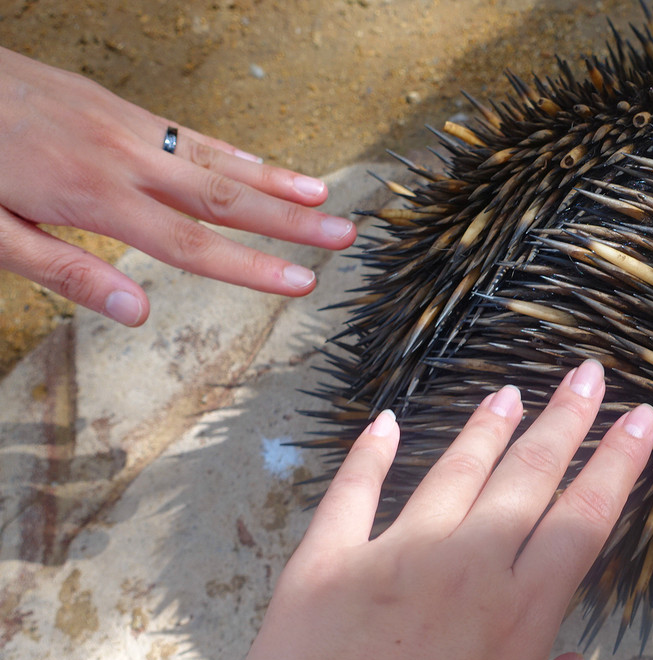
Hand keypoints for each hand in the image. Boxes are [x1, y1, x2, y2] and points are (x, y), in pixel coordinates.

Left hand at [0, 46, 356, 325]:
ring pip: (217, 159)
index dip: (251, 267)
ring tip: (325, 198)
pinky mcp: (119, 109)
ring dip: (277, 181)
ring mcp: (125, 127)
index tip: (302, 282)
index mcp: (92, 197)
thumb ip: (64, 271)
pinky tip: (264, 166)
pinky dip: (237, 152)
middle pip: (224, 196)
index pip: (190, 244)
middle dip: (290, 221)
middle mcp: (123, 158)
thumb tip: (136, 312)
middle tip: (344, 234)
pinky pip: (193, 134)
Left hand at [161, 359, 652, 659]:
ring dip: (485, 427)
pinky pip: (352, 492)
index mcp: (520, 617)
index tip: (643, 419)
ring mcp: (393, 556)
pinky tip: (383, 422)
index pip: (585, 518)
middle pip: (529, 476)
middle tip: (588, 373)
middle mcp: (465, 568)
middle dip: (566, 419)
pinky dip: (367, 454)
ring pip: (452, 471)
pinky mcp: (326, 563)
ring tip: (509, 391)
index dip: (619, 463)